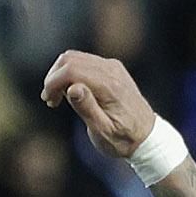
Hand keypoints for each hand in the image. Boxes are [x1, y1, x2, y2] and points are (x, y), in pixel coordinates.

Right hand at [40, 49, 158, 158]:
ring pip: (75, 58)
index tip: (49, 101)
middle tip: (50, 100)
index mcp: (108, 86)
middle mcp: (111, 70)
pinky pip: (83, 62)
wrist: (146, 136)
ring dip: (60, 75)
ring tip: (57, 98)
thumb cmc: (123, 138)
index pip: (72, 70)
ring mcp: (112, 66)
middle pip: (70, 59)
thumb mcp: (102, 131)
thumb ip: (87, 108)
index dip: (53, 82)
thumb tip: (72, 87)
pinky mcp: (111, 68)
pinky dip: (70, 74)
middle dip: (53, 78)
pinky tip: (70, 93)